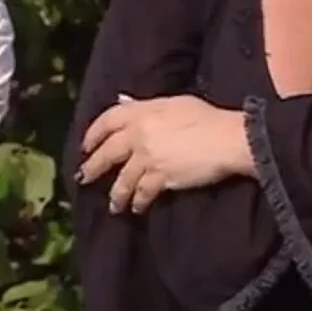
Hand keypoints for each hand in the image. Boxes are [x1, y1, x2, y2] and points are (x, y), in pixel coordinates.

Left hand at [77, 94, 249, 212]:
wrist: (227, 138)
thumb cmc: (207, 117)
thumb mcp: (174, 103)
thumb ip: (146, 106)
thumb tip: (125, 102)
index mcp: (141, 112)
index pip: (108, 120)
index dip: (93, 133)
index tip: (87, 146)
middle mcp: (139, 134)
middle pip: (107, 153)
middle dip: (93, 167)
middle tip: (83, 178)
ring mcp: (147, 157)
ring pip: (122, 179)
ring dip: (116, 194)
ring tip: (113, 206)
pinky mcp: (160, 178)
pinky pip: (142, 193)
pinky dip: (138, 202)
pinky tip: (137, 208)